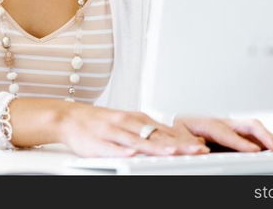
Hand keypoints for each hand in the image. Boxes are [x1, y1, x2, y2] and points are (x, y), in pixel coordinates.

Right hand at [58, 102, 210, 157]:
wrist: (71, 117)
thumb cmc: (102, 122)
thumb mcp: (129, 122)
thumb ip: (150, 132)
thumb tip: (176, 139)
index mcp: (138, 119)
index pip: (166, 130)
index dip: (184, 139)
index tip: (201, 145)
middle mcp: (128, 123)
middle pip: (157, 135)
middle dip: (178, 144)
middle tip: (196, 150)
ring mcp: (113, 132)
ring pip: (138, 140)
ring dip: (155, 147)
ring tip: (171, 153)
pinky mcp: (97, 142)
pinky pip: (111, 147)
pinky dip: (122, 150)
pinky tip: (132, 154)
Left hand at [172, 115, 272, 151]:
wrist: (176, 122)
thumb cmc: (177, 130)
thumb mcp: (176, 136)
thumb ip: (188, 143)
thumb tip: (201, 150)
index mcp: (205, 122)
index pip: (225, 133)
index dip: (240, 143)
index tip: (253, 151)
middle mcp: (222, 122)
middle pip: (247, 126)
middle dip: (264, 137)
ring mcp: (230, 125)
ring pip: (255, 129)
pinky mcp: (236, 132)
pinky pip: (256, 134)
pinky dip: (271, 139)